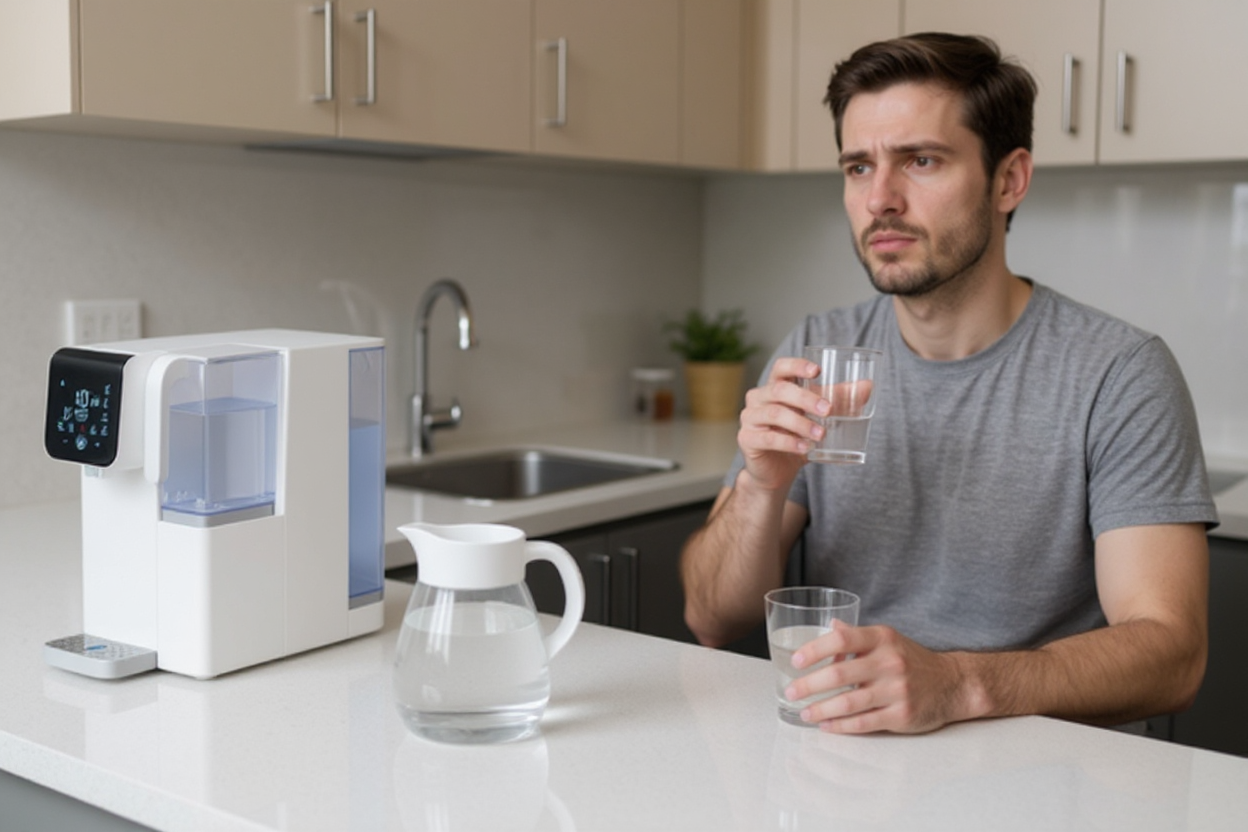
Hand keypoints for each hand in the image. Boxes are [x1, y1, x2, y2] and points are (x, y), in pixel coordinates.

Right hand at [737, 357, 829, 490]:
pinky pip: (768, 438)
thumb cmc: (797, 437)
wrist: (777, 472)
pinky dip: (790, 442)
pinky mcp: (747, 439)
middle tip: (828, 410)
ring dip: (801, 423)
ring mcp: (750, 418)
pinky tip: (805, 448)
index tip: (817, 371)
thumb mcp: (818, 418)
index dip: (797, 365)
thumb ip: (838, 401)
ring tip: (821, 434)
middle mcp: (758, 398)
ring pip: (775, 413)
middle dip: (806, 398)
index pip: (781, 367)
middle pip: (780, 390)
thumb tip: (867, 386)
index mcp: (774, 386)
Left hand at [785, 624, 971, 733]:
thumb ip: (857, 635)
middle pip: (839, 673)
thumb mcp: (888, 640)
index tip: (796, 661)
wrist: (953, 683)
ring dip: (821, 709)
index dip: (815, 650)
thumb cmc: (913, 661)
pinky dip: (841, 726)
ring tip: (805, 712)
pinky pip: (864, 722)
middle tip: (792, 692)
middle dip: (810, 685)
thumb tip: (829, 625)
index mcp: (882, 638)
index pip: (842, 639)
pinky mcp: (902, 714)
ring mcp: (897, 689)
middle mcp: (889, 662)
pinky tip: (827, 726)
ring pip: (849, 702)